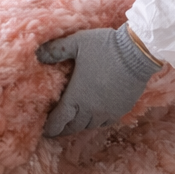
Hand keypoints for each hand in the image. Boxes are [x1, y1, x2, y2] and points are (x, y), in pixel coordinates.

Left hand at [36, 25, 162, 136]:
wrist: (137, 53)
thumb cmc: (104, 47)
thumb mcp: (76, 43)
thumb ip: (55, 50)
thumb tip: (37, 54)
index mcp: (76, 97)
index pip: (59, 120)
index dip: (50, 127)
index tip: (44, 131)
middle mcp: (91, 110)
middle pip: (73, 126)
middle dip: (63, 129)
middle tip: (55, 129)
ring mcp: (107, 112)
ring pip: (89, 126)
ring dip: (79, 125)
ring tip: (72, 122)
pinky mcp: (121, 110)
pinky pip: (104, 122)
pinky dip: (95, 122)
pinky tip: (93, 116)